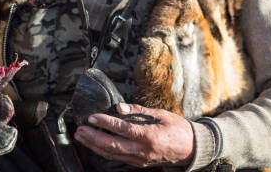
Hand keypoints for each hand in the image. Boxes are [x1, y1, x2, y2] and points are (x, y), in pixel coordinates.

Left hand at [74, 103, 194, 167]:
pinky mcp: (138, 162)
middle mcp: (142, 150)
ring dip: (94, 145)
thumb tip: (119, 107)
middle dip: (92, 138)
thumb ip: (138, 110)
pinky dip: (104, 151)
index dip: (104, 123)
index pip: (121, 129)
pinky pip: (118, 157)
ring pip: (112, 154)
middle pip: (111, 145)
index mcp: (148, 136)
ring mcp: (139, 159)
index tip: (91, 117)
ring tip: (81, 137)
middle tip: (79, 130)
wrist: (191, 148)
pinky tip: (95, 145)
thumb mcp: (160, 114)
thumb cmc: (177, 128)